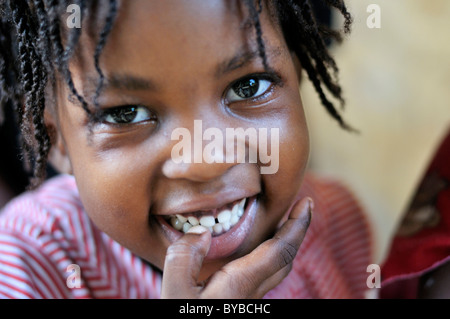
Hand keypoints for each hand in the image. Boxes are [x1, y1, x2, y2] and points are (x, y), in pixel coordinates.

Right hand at [161, 197, 312, 297]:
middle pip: (286, 259)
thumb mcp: (173, 293)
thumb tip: (201, 232)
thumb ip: (184, 258)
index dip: (297, 225)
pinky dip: (272, 255)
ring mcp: (249, 301)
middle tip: (301, 208)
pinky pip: (266, 275)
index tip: (307, 204)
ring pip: (278, 269)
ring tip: (281, 223)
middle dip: (297, 231)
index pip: (280, 251)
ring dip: (285, 243)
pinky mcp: (242, 304)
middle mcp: (251, 293)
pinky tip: (258, 250)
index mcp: (240, 285)